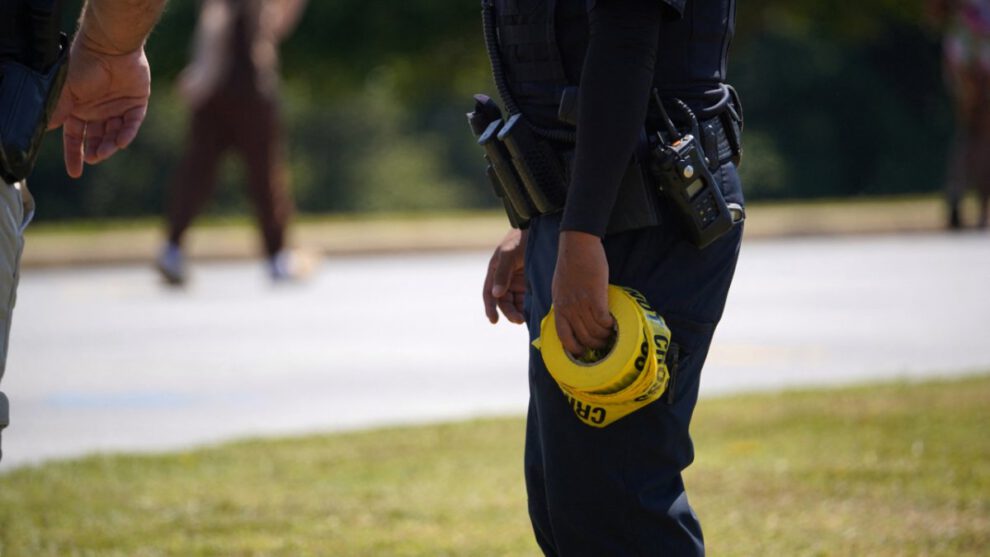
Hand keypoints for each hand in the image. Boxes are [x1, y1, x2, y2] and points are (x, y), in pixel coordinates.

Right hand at [48, 37, 151, 177]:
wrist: (109, 46)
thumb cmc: (83, 65)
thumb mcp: (65, 90)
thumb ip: (59, 111)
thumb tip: (48, 130)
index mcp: (79, 108)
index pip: (76, 137)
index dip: (75, 154)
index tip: (75, 172)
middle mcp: (99, 110)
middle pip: (97, 138)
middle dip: (96, 151)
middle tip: (94, 159)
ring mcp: (119, 107)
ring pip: (115, 133)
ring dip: (110, 145)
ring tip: (104, 153)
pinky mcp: (137, 103)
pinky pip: (133, 123)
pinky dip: (127, 133)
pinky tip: (122, 142)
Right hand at [483, 228, 527, 323]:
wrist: (540, 228)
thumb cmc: (520, 238)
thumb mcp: (509, 254)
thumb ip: (502, 273)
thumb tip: (496, 294)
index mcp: (495, 272)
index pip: (489, 294)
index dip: (490, 308)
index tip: (494, 320)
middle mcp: (504, 279)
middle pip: (503, 302)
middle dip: (509, 312)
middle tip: (519, 320)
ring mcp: (517, 282)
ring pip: (515, 303)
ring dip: (519, 312)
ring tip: (526, 318)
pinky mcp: (530, 283)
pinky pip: (527, 299)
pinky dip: (528, 307)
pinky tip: (534, 312)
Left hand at [552, 230, 613, 356]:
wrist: (577, 245)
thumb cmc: (569, 264)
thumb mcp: (559, 288)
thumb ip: (564, 304)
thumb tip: (571, 318)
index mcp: (558, 307)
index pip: (563, 337)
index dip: (573, 349)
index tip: (582, 352)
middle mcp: (569, 309)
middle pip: (583, 337)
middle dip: (595, 345)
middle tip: (604, 343)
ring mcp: (582, 304)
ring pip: (595, 331)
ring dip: (605, 336)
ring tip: (611, 334)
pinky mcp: (596, 297)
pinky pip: (604, 321)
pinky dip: (610, 325)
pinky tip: (614, 323)